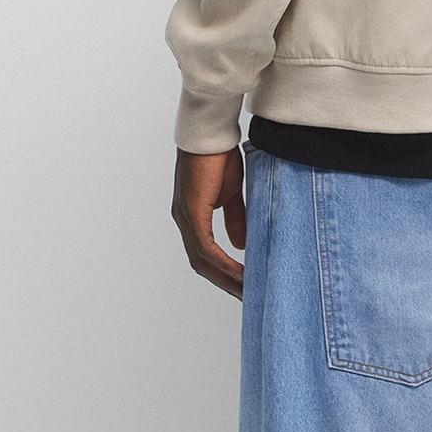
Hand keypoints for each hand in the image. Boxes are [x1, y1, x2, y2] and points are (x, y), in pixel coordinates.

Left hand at [172, 146, 246, 299]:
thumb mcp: (230, 193)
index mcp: (192, 217)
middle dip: (224, 283)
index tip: (242, 286)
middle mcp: (184, 220)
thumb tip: (240, 245)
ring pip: (202, 261)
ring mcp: (186, 217)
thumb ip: (235, 218)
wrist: (210, 133)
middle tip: (246, 298)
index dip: (222, 273)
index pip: (205, 255)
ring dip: (225, 279)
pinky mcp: (192, 211)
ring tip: (246, 292)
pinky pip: (205, 247)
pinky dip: (222, 263)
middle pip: (202, 264)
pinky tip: (238, 274)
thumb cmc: (218, 156)